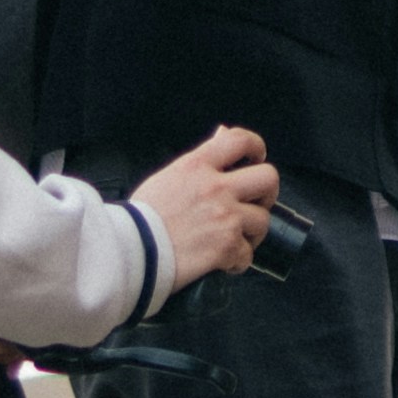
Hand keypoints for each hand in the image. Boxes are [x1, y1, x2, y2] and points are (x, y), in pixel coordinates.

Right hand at [132, 124, 285, 289]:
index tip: (257, 158)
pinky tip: (223, 263)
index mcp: (198, 165)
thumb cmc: (140, 218)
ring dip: (251, 233)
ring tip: (235, 240)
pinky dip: (237, 262)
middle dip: (267, 193)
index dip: (257, 147)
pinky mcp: (226, 247)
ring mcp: (225, 217)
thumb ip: (199, 159)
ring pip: (263, 220)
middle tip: (254, 205)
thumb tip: (221, 134)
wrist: (128, 252)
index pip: (241, 140)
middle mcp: (216, 187)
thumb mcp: (168, 176)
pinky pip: (247, 255)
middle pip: (268, 178)